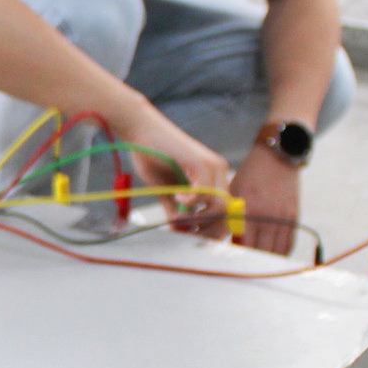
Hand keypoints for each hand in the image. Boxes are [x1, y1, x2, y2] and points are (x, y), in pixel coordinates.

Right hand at [111, 102, 230, 228]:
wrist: (140, 130)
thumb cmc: (151, 156)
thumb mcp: (166, 191)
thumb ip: (176, 209)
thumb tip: (181, 230)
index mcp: (213, 177)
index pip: (225, 211)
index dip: (212, 229)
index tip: (193, 237)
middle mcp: (218, 171)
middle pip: (226, 212)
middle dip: (207, 230)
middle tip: (187, 234)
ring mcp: (213, 166)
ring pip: (218, 206)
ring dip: (196, 218)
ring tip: (176, 217)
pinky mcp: (202, 162)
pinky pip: (204, 193)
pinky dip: (190, 201)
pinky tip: (176, 196)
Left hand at [228, 145, 302, 254]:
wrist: (278, 156)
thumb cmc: (251, 173)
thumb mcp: (234, 192)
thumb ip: (231, 217)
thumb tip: (231, 241)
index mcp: (249, 209)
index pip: (244, 244)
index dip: (238, 256)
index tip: (231, 260)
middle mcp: (268, 216)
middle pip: (261, 252)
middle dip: (251, 260)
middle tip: (242, 262)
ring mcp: (283, 218)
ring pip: (276, 252)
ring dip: (266, 260)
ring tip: (256, 262)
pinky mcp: (294, 217)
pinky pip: (289, 244)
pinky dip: (280, 253)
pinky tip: (271, 256)